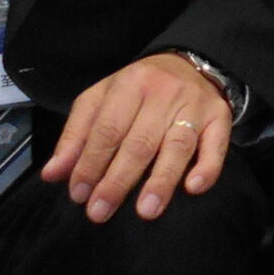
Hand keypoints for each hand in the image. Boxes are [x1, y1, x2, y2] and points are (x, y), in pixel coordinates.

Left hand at [39, 53, 234, 223]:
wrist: (190, 62)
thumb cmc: (139, 89)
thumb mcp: (101, 99)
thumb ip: (77, 135)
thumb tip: (52, 174)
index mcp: (130, 83)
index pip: (107, 129)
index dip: (91, 163)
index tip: (79, 195)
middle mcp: (164, 92)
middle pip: (139, 141)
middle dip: (117, 180)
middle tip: (100, 212)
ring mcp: (195, 104)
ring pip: (177, 145)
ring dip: (161, 180)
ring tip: (146, 211)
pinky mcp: (220, 117)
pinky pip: (216, 144)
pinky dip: (207, 167)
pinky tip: (193, 188)